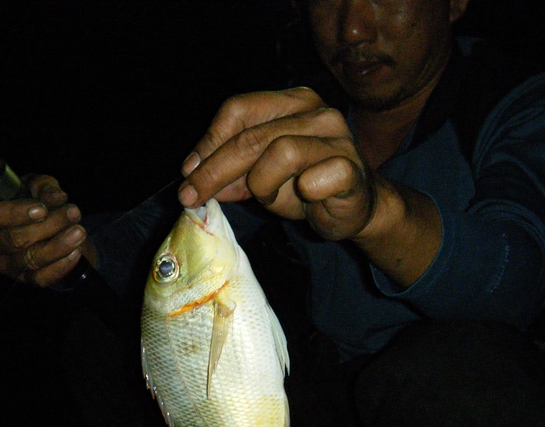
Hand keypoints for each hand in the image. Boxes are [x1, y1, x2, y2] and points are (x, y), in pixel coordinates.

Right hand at [0, 175, 94, 285]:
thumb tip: (55, 196)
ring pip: (30, 259)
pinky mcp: (23, 279)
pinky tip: (76, 251)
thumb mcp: (36, 187)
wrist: (46, 228)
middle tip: (73, 212)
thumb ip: (42, 187)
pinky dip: (61, 265)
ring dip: (59, 245)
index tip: (42, 209)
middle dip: (49, 225)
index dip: (14, 213)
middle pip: (15, 239)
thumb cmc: (33, 203)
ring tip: (79, 231)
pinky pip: (41, 278)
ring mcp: (5, 265)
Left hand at [178, 87, 377, 241]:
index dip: (209, 141)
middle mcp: (317, 112)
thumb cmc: (306, 184)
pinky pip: (316, 178)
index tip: (188, 170)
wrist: (356, 206)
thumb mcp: (260, 175)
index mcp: (292, 102)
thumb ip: (231, 171)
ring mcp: (338, 138)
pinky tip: (305, 195)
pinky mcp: (352, 169)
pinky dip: (303, 191)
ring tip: (266, 198)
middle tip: (191, 196)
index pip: (239, 109)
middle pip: (251, 136)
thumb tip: (193, 175)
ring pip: (281, 153)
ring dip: (262, 184)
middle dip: (214, 170)